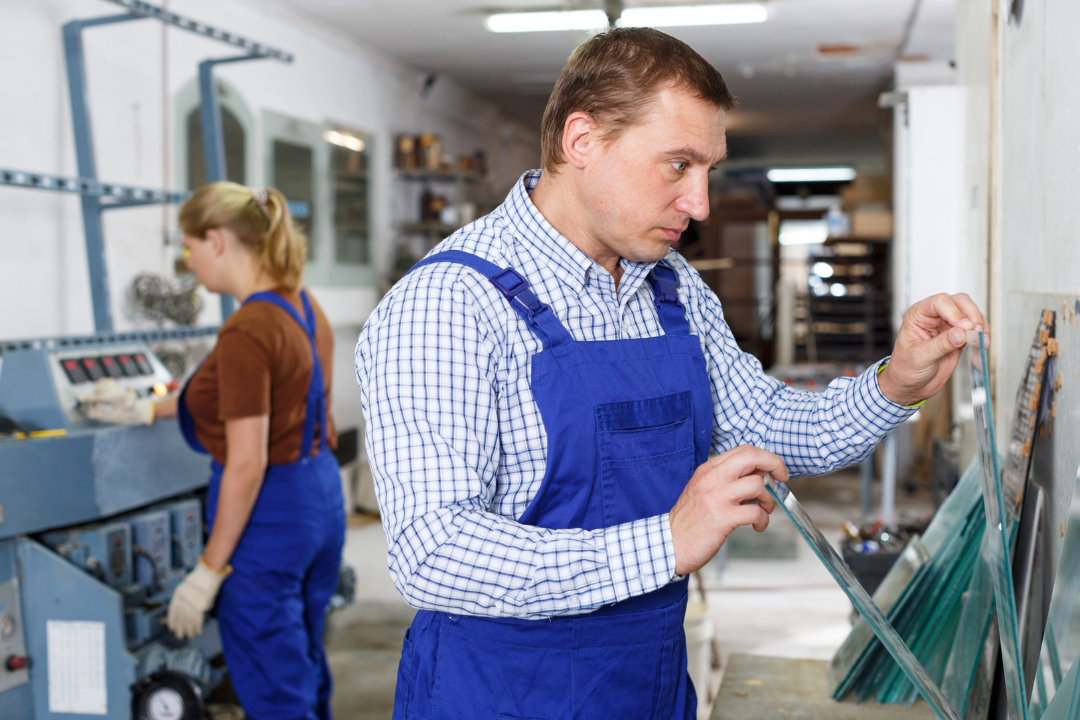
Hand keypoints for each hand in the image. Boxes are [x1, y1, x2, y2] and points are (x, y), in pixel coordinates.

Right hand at [78, 379, 154, 424]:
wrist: (140, 411)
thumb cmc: (128, 416)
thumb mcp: (113, 418)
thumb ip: (99, 414)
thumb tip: (86, 410)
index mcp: (121, 399)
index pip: (101, 396)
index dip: (89, 398)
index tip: (79, 399)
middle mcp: (120, 390)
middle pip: (100, 389)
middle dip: (92, 397)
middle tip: (90, 406)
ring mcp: (119, 386)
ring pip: (102, 384)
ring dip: (95, 391)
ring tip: (96, 402)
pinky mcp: (117, 385)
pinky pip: (104, 382)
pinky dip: (99, 386)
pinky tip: (99, 394)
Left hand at [166, 557, 231, 638]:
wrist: (210, 572)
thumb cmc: (202, 577)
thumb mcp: (189, 585)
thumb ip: (187, 598)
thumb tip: (189, 611)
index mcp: (178, 594)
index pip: (173, 610)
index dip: (172, 620)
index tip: (172, 628)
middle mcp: (182, 600)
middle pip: (181, 617)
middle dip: (181, 628)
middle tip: (180, 636)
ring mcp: (190, 603)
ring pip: (189, 620)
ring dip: (190, 629)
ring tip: (190, 635)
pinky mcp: (199, 606)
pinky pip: (198, 620)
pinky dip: (198, 626)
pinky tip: (198, 631)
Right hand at [669, 445, 789, 575]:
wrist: (668, 544)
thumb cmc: (689, 520)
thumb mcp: (703, 490)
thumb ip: (726, 479)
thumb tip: (758, 475)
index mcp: (708, 470)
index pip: (743, 450)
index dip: (766, 458)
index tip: (774, 471)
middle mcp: (712, 478)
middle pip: (752, 457)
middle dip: (775, 465)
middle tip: (780, 480)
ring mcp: (717, 497)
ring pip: (757, 484)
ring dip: (768, 499)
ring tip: (763, 510)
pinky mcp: (722, 518)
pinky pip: (755, 512)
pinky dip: (762, 520)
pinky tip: (757, 526)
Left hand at [878, 293, 987, 406]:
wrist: (910, 386)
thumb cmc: (905, 369)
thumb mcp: (919, 357)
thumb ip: (940, 344)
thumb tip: (960, 333)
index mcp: (918, 315)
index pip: (940, 302)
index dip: (955, 312)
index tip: (964, 327)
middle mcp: (934, 316)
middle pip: (960, 302)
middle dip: (972, 315)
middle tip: (976, 332)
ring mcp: (948, 326)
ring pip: (971, 314)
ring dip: (980, 326)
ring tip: (981, 342)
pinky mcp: (959, 337)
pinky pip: (975, 330)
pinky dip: (982, 337)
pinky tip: (981, 346)